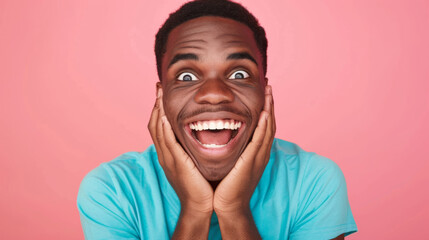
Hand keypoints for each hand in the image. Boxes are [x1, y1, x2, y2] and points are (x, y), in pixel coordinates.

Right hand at [148, 87, 212, 215]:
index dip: (159, 108)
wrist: (200, 205)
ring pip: (158, 130)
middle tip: (158, 86)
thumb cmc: (200, 184)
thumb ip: (192, 147)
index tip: (162, 93)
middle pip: (154, 124)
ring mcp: (168, 159)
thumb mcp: (194, 161)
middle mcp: (165, 154)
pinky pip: (167, 142)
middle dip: (156, 104)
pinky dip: (164, 128)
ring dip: (157, 110)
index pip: (159, 126)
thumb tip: (201, 132)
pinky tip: (164, 115)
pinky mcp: (176, 164)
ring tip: (159, 94)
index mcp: (169, 153)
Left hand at [214, 85, 275, 214]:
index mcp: (255, 151)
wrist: (227, 204)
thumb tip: (221, 132)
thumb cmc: (225, 184)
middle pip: (269, 123)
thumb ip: (231, 147)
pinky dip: (263, 126)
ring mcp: (258, 157)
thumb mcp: (230, 161)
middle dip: (270, 104)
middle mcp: (260, 152)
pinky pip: (260, 141)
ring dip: (269, 109)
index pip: (263, 125)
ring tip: (269, 92)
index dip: (265, 108)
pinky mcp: (251, 162)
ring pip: (268, 129)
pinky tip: (264, 113)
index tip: (263, 92)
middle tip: (269, 86)